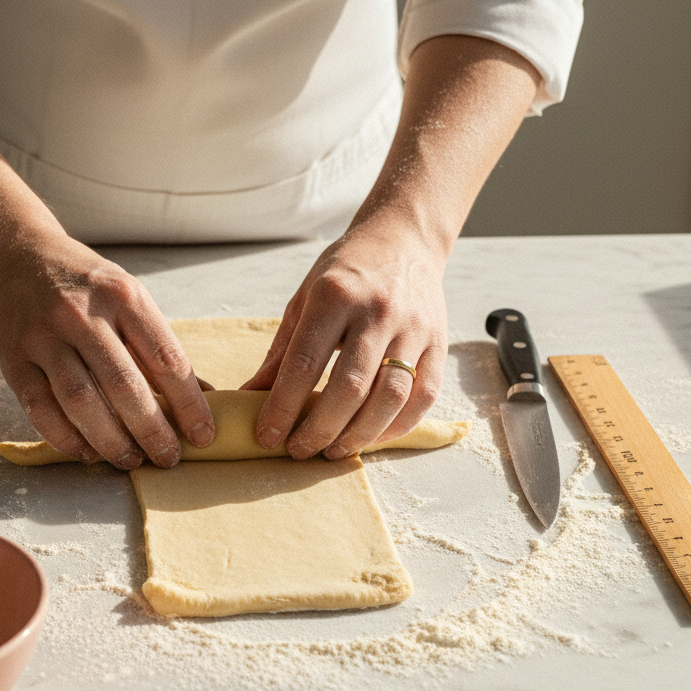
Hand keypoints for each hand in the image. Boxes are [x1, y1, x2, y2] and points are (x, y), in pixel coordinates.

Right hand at [0, 231, 215, 468]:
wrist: (19, 255)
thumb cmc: (85, 285)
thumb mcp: (129, 299)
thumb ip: (160, 348)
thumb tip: (206, 397)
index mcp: (124, 297)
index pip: (166, 359)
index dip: (189, 404)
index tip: (203, 436)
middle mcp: (82, 314)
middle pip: (124, 385)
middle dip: (152, 431)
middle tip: (168, 459)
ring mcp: (44, 336)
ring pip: (81, 401)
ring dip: (110, 441)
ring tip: (131, 460)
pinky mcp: (13, 358)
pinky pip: (40, 409)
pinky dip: (66, 438)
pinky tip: (87, 452)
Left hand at [242, 224, 446, 457]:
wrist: (403, 240)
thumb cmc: (345, 273)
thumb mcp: (304, 300)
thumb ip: (282, 352)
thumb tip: (251, 396)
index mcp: (334, 297)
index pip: (304, 364)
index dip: (283, 408)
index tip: (267, 436)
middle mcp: (376, 312)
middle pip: (349, 388)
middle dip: (320, 429)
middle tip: (299, 451)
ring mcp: (412, 328)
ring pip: (389, 397)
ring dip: (359, 434)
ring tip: (333, 450)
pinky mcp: (438, 343)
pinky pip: (423, 395)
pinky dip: (398, 425)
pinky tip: (373, 436)